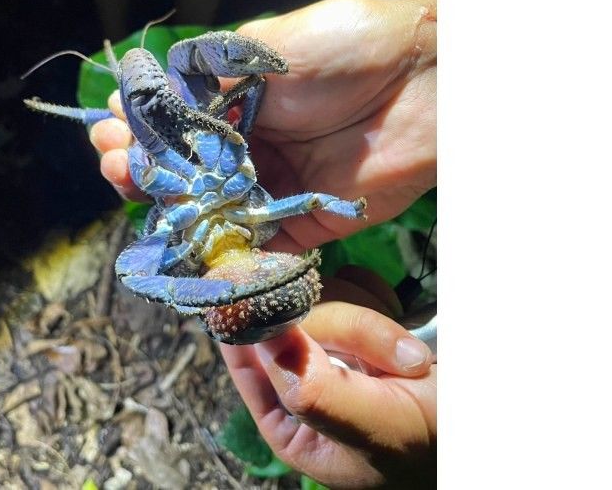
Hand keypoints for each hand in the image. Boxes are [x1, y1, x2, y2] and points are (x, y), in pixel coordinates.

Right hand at [90, 0, 436, 251]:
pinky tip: (184, 249)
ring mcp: (273, 185)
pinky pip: (257, 246)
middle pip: (184, 171)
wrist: (426, 82)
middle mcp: (250, 146)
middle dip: (142, 168)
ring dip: (169, 211)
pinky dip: (221, 255)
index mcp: (238, 100)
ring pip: (209, 210)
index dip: (140, 127)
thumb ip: (209, 79)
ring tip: (131, 192)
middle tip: (113, 162)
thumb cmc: (347, 48)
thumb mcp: (268, 46)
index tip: (110, 125)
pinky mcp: (302, 220)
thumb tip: (147, 97)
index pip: (176, 123)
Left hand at [221, 274, 435, 488]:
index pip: (243, 352)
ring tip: (411, 363)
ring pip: (323, 292)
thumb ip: (315, 391)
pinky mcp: (360, 317)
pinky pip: (351, 280)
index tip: (270, 284)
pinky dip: (382, 300)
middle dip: (349, 330)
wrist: (481, 420)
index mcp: (284, 415)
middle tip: (398, 365)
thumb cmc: (432, 444)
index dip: (253, 315)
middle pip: (292, 314)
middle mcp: (299, 375)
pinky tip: (408, 333)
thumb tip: (260, 338)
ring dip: (374, 319)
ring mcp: (330, 342)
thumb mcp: (375, 430)